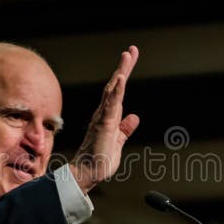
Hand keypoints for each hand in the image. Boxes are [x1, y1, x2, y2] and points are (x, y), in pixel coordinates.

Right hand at [69, 46, 140, 193]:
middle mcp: (104, 113)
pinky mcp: (104, 124)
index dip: (124, 75)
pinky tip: (121, 79)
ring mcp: (103, 117)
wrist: (88, 173)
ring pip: (113, 91)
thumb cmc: (99, 160)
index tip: (130, 59)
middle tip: (131, 50)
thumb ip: (125, 129)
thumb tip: (134, 118)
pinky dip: (116, 91)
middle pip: (115, 85)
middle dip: (123, 67)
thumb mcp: (118, 142)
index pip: (118, 92)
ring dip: (120, 73)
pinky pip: (111, 105)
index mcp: (109, 116)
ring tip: (127, 56)